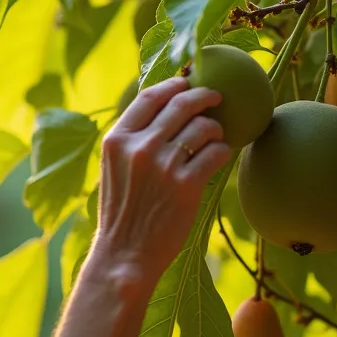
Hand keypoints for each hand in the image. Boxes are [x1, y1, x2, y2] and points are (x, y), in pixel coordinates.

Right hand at [92, 76, 232, 293]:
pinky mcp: (187, 186)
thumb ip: (133, 139)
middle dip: (204, 95)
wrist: (124, 253)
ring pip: (203, 127)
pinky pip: (215, 153)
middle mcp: (140, 147)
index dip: (173, 85)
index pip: (149, 96)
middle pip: (181, 105)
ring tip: (216, 136)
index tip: (187, 82)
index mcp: (117, 140)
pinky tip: (220, 156)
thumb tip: (165, 107)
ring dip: (215, 128)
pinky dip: (222, 151)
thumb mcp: (114, 168)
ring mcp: (164, 166)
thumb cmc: (122, 211)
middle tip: (217, 97)